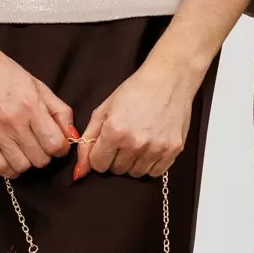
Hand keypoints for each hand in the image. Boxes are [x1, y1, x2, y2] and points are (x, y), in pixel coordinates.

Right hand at [0, 40, 75, 176]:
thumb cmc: (7, 74)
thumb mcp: (39, 86)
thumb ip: (60, 111)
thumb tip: (71, 136)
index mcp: (31, 106)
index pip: (55, 144)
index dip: (61, 148)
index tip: (57, 142)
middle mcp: (13, 122)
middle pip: (40, 159)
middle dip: (45, 154)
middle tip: (40, 143)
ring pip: (22, 166)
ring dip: (28, 161)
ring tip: (25, 149)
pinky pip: (0, 168)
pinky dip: (11, 169)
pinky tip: (13, 158)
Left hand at [74, 47, 197, 179]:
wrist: (168, 79)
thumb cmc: (135, 91)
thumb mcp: (104, 110)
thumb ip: (88, 140)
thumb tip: (80, 171)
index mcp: (114, 132)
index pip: (98, 165)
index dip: (99, 155)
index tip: (107, 144)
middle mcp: (135, 143)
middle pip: (117, 170)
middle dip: (116, 158)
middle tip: (124, 140)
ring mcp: (156, 148)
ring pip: (135, 173)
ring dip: (133, 162)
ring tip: (138, 142)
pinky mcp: (173, 150)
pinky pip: (155, 172)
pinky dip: (151, 164)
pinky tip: (151, 148)